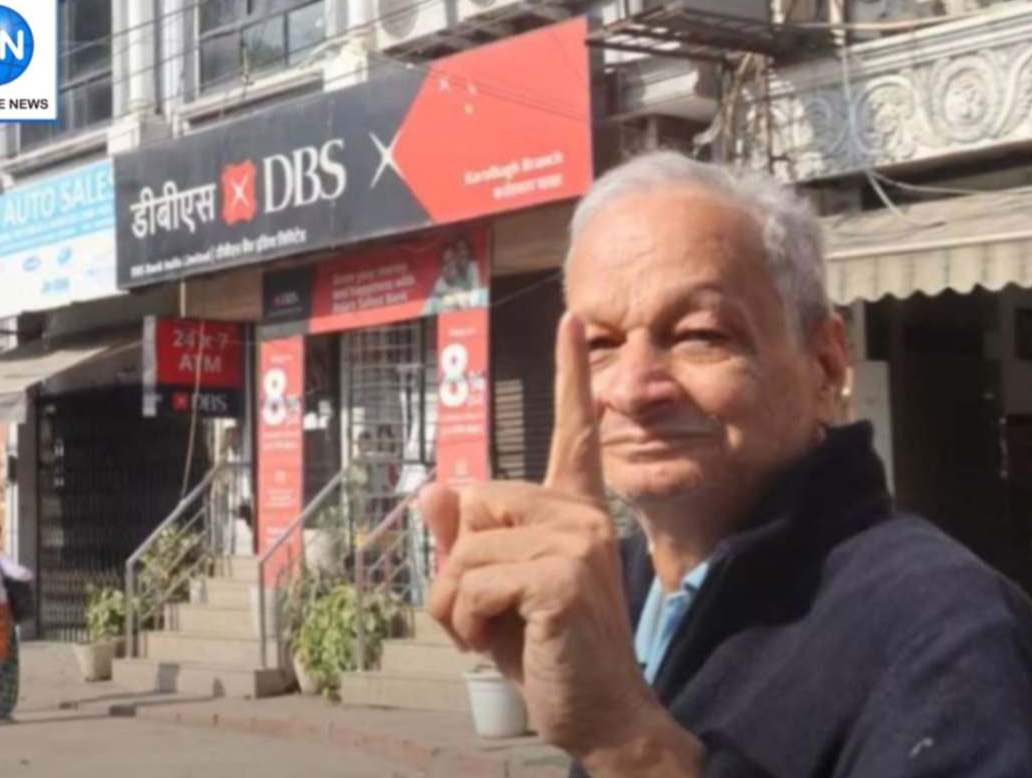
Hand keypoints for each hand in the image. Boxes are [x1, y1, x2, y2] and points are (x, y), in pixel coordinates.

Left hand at [420, 313, 699, 772]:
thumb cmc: (546, 653)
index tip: (572, 317)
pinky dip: (465, 624)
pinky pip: (469, 582)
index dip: (569, 375)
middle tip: (491, 617)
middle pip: (474, 506)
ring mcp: (577, 540)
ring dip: (456, 607)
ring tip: (494, 635)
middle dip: (457, 570)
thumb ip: (464, 541)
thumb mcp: (493, 594)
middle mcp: (582, 514)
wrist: (597, 714)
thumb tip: (434, 487)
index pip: (573, 433)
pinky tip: (501, 644)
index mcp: (574, 512)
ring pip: (462, 551)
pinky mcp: (562, 574)